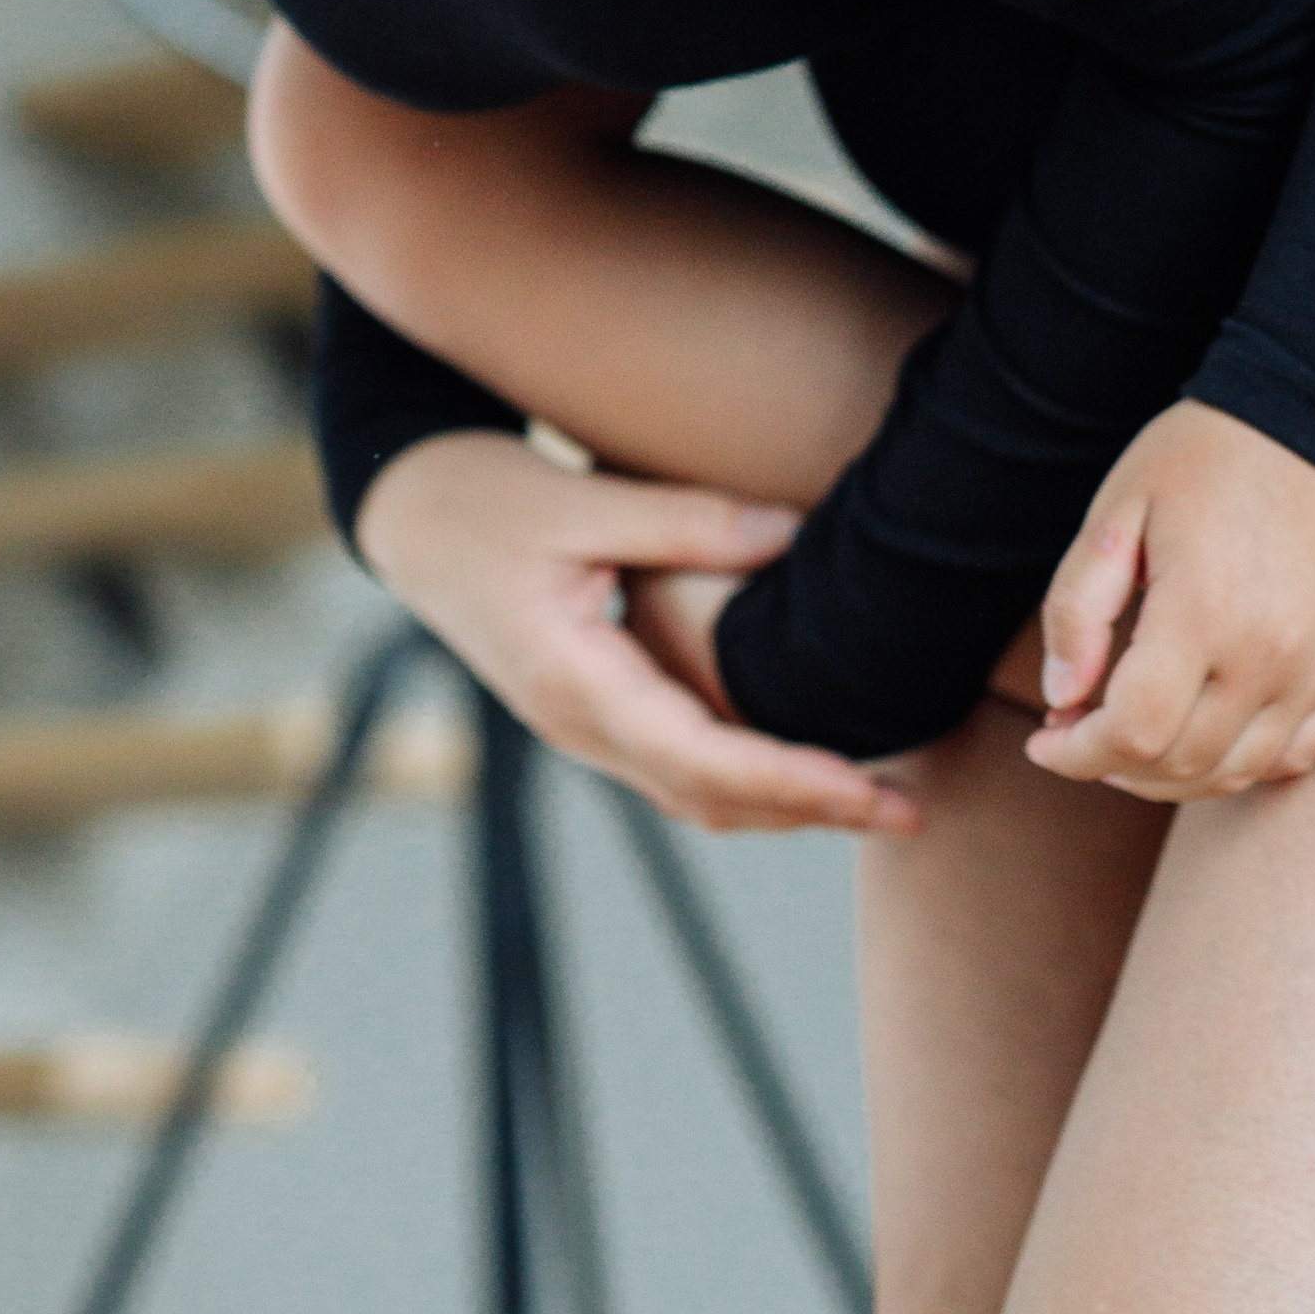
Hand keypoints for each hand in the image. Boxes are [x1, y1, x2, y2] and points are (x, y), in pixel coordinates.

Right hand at [356, 432, 919, 835]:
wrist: (405, 515)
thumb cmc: (481, 499)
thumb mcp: (576, 502)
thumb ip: (682, 522)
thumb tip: (790, 532)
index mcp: (574, 682)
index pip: (702, 760)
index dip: (793, 781)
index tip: (871, 793)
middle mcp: (579, 725)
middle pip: (710, 802)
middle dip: (811, 812)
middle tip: (909, 814)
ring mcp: (582, 728)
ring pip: (696, 798)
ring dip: (784, 807)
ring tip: (876, 800)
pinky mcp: (590, 711)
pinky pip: (679, 768)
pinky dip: (746, 779)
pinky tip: (798, 760)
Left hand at [1026, 399, 1314, 799]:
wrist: (1309, 420)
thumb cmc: (1200, 458)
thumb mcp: (1116, 511)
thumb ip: (1079, 607)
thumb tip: (1059, 696)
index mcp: (1204, 612)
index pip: (1133, 734)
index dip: (1076, 754)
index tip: (1043, 738)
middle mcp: (1271, 656)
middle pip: (1180, 764)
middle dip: (1110, 765)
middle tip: (1075, 729)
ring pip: (1236, 771)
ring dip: (1171, 774)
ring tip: (1128, 735)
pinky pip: (1296, 754)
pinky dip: (1240, 762)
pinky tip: (1201, 733)